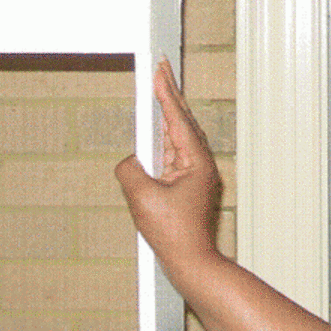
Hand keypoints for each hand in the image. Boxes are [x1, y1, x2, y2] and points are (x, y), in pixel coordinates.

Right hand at [115, 58, 221, 272]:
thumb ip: (130, 170)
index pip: (177, 120)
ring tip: (159, 89)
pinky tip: (156, 130)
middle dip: (170, 95)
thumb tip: (129, 161)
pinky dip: (164, 137)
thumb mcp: (142, 199)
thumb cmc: (172, 233)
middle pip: (182, 121)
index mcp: (196, 161)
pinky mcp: (187, 184)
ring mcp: (195, 174)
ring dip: (167, 113)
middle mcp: (200, 163)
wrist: (191, 261)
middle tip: (162, 69)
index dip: (167, 94)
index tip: (160, 71)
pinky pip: (174, 153)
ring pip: (179, 136)